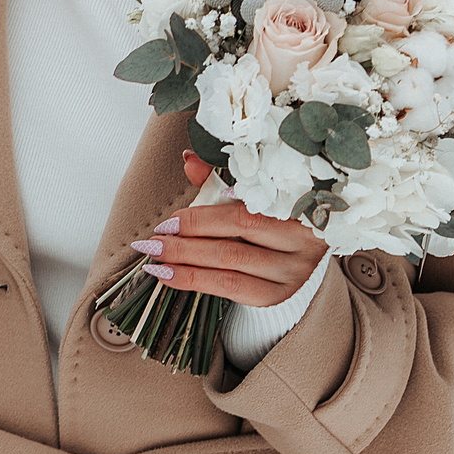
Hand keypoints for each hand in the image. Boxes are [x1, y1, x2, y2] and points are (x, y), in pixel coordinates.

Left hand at [130, 149, 328, 305]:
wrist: (294, 250)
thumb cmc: (267, 215)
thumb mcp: (246, 194)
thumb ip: (218, 180)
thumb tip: (189, 160)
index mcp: (296, 209)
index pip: (242, 216)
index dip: (201, 220)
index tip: (169, 222)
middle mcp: (301, 243)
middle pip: (234, 246)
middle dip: (186, 245)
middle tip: (153, 243)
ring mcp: (294, 272)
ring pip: (231, 268)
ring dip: (186, 264)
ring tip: (156, 260)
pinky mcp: (281, 294)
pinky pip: (234, 290)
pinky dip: (196, 282)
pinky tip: (170, 276)